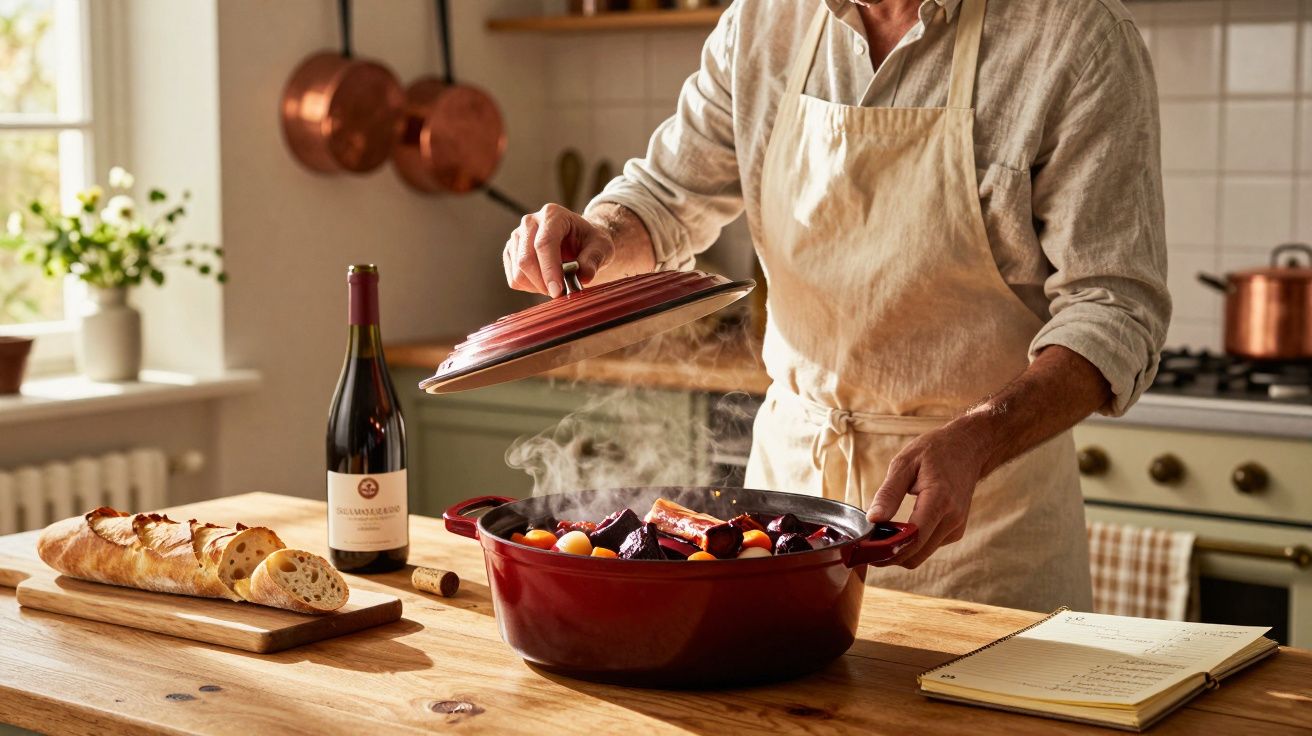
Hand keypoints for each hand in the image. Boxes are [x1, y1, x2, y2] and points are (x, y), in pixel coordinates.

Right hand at [503, 204, 615, 296]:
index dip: (550, 270)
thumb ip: (594, 259)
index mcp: (552, 214)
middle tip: (561, 293)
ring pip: (518, 272)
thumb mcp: (601, 247)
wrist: (578, 241)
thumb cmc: (589, 242)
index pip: (544, 243)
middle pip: (526, 259)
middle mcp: (530, 222)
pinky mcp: (511, 252)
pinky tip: (545, 281)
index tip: (558, 291)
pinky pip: (514, 279)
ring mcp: (517, 237)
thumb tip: (584, 276)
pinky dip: (530, 288)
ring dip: (538, 287)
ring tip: (557, 284)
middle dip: (543, 283)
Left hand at [865, 420, 991, 568]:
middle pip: (917, 554)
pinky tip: (900, 530)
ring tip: (880, 537)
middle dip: (891, 556)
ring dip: (901, 551)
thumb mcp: (904, 463)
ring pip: (922, 554)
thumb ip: (888, 493)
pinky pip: (929, 546)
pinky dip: (913, 544)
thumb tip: (872, 519)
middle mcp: (952, 518)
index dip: (888, 550)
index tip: (866, 550)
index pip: (914, 538)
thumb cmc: (934, 451)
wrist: (967, 448)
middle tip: (867, 547)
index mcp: (939, 499)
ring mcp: (956, 526)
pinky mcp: (956, 530)